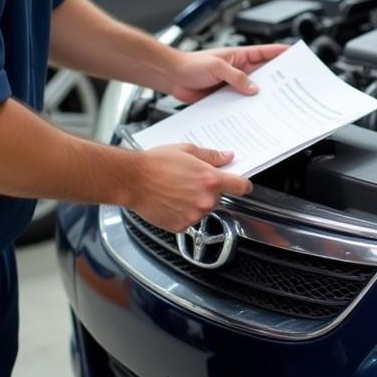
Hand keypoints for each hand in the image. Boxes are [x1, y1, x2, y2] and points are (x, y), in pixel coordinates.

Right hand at [128, 142, 251, 231]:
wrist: (132, 179)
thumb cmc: (156, 163)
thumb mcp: (187, 150)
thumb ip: (211, 156)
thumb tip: (227, 157)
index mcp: (211, 180)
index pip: (241, 187)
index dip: (243, 185)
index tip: (243, 185)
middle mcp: (205, 200)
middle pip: (219, 197)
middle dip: (208, 190)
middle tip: (190, 181)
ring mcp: (193, 215)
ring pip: (203, 209)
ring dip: (195, 202)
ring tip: (176, 190)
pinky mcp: (181, 226)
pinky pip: (189, 220)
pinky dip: (183, 213)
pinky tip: (171, 201)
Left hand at [165, 43, 288, 103]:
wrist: (172, 76)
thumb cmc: (191, 64)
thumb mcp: (217, 66)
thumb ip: (236, 77)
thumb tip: (254, 88)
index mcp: (240, 56)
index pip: (266, 53)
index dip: (282, 54)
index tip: (296, 56)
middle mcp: (239, 70)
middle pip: (264, 74)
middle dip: (277, 80)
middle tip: (291, 88)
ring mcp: (232, 84)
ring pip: (252, 91)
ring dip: (261, 98)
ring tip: (275, 106)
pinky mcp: (225, 98)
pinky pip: (240, 103)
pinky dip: (246, 109)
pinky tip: (252, 116)